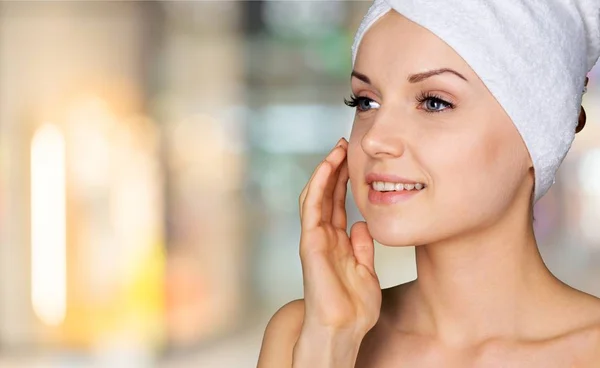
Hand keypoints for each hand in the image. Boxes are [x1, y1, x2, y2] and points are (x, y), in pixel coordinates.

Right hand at [298, 138, 381, 338]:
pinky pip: (312, 208)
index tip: (353, 160)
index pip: (337, 204)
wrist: (344, 329)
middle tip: (344, 145)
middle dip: (334, 169)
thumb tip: (361, 223)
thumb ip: (362, 247)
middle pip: (326, 195)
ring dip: (325, 171)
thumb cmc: (354, 308)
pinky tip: (327, 167)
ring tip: (337, 149)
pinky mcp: (310, 242)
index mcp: (337, 242)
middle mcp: (323, 237)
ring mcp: (315, 239)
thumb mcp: (366, 270)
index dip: (343, 181)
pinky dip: (318, 185)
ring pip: (316, 196)